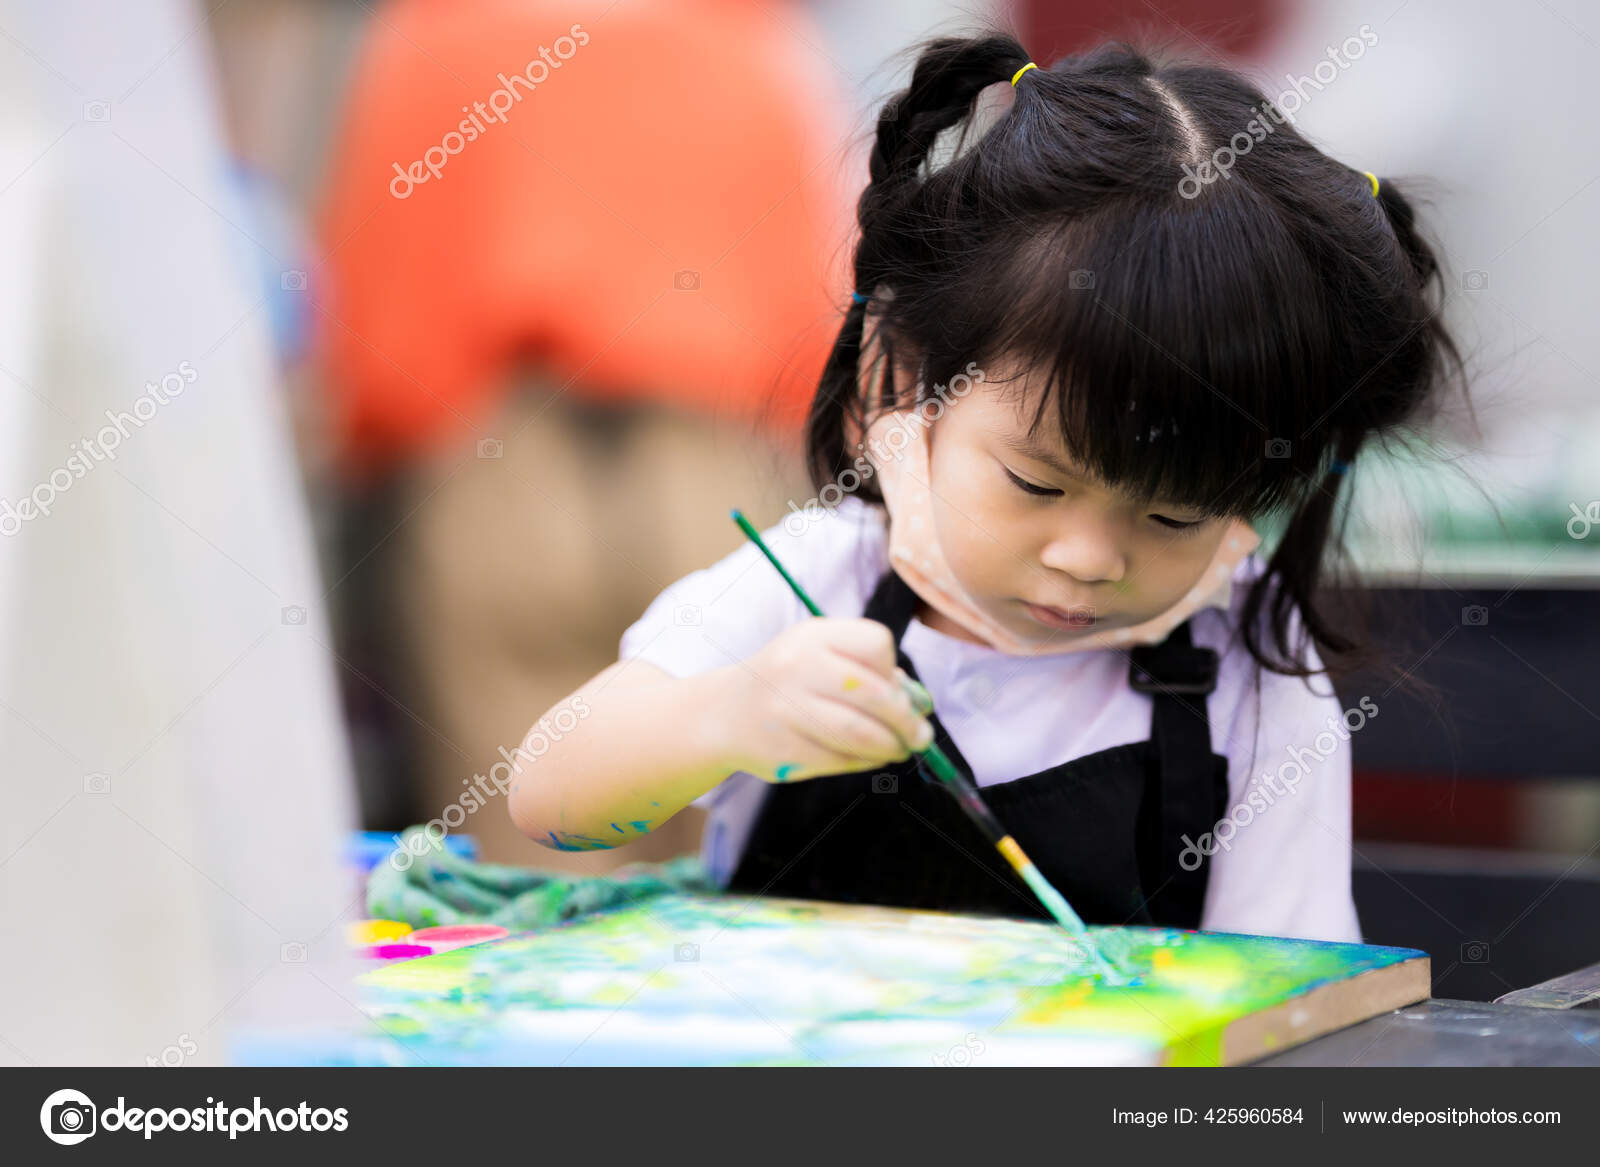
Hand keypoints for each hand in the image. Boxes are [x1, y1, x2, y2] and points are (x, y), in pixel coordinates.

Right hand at [722, 618, 933, 783]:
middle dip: (906, 720)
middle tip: (920, 736)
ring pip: (858, 733)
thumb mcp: (819, 656)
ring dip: (890, 746)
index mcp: (813, 635)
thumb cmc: (790, 682)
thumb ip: (867, 671)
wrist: (725, 713)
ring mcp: (785, 709)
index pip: (876, 644)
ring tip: (901, 749)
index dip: (892, 670)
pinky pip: (838, 760)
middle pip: (873, 694)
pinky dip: (865, 762)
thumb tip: (919, 704)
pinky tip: (872, 759)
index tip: (893, 688)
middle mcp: (796, 666)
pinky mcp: (781, 748)